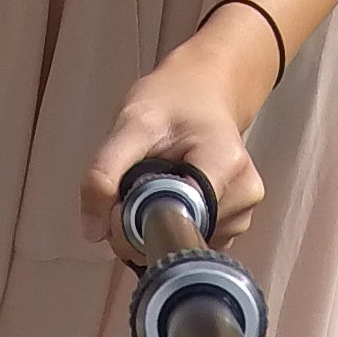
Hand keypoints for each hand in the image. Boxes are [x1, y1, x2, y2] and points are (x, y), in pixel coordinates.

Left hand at [81, 16, 275, 256]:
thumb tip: (93, 230)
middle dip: (143, 229)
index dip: (140, 222)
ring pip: (185, 244)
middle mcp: (244, 194)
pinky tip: (167, 199)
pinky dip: (171, 230)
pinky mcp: (235, 223)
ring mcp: (243, 212)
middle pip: (183, 236)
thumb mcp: (131, 122)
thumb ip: (106, 170)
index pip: (181, 218)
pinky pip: (193, 242)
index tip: (118, 206)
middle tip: (127, 193)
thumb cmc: (171, 100)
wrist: (202, 92)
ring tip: (151, 188)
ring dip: (155, 231)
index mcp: (226, 163)